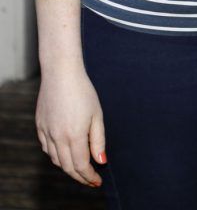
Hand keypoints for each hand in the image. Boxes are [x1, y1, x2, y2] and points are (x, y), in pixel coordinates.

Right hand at [36, 66, 105, 186]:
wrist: (61, 73)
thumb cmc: (83, 91)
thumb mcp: (96, 115)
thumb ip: (98, 140)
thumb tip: (101, 161)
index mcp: (74, 135)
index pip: (81, 166)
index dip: (89, 176)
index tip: (97, 181)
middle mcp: (57, 137)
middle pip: (67, 167)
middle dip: (79, 176)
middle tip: (90, 179)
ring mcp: (46, 132)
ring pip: (55, 159)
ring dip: (67, 167)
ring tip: (79, 167)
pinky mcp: (40, 126)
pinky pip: (46, 148)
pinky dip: (55, 155)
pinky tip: (63, 153)